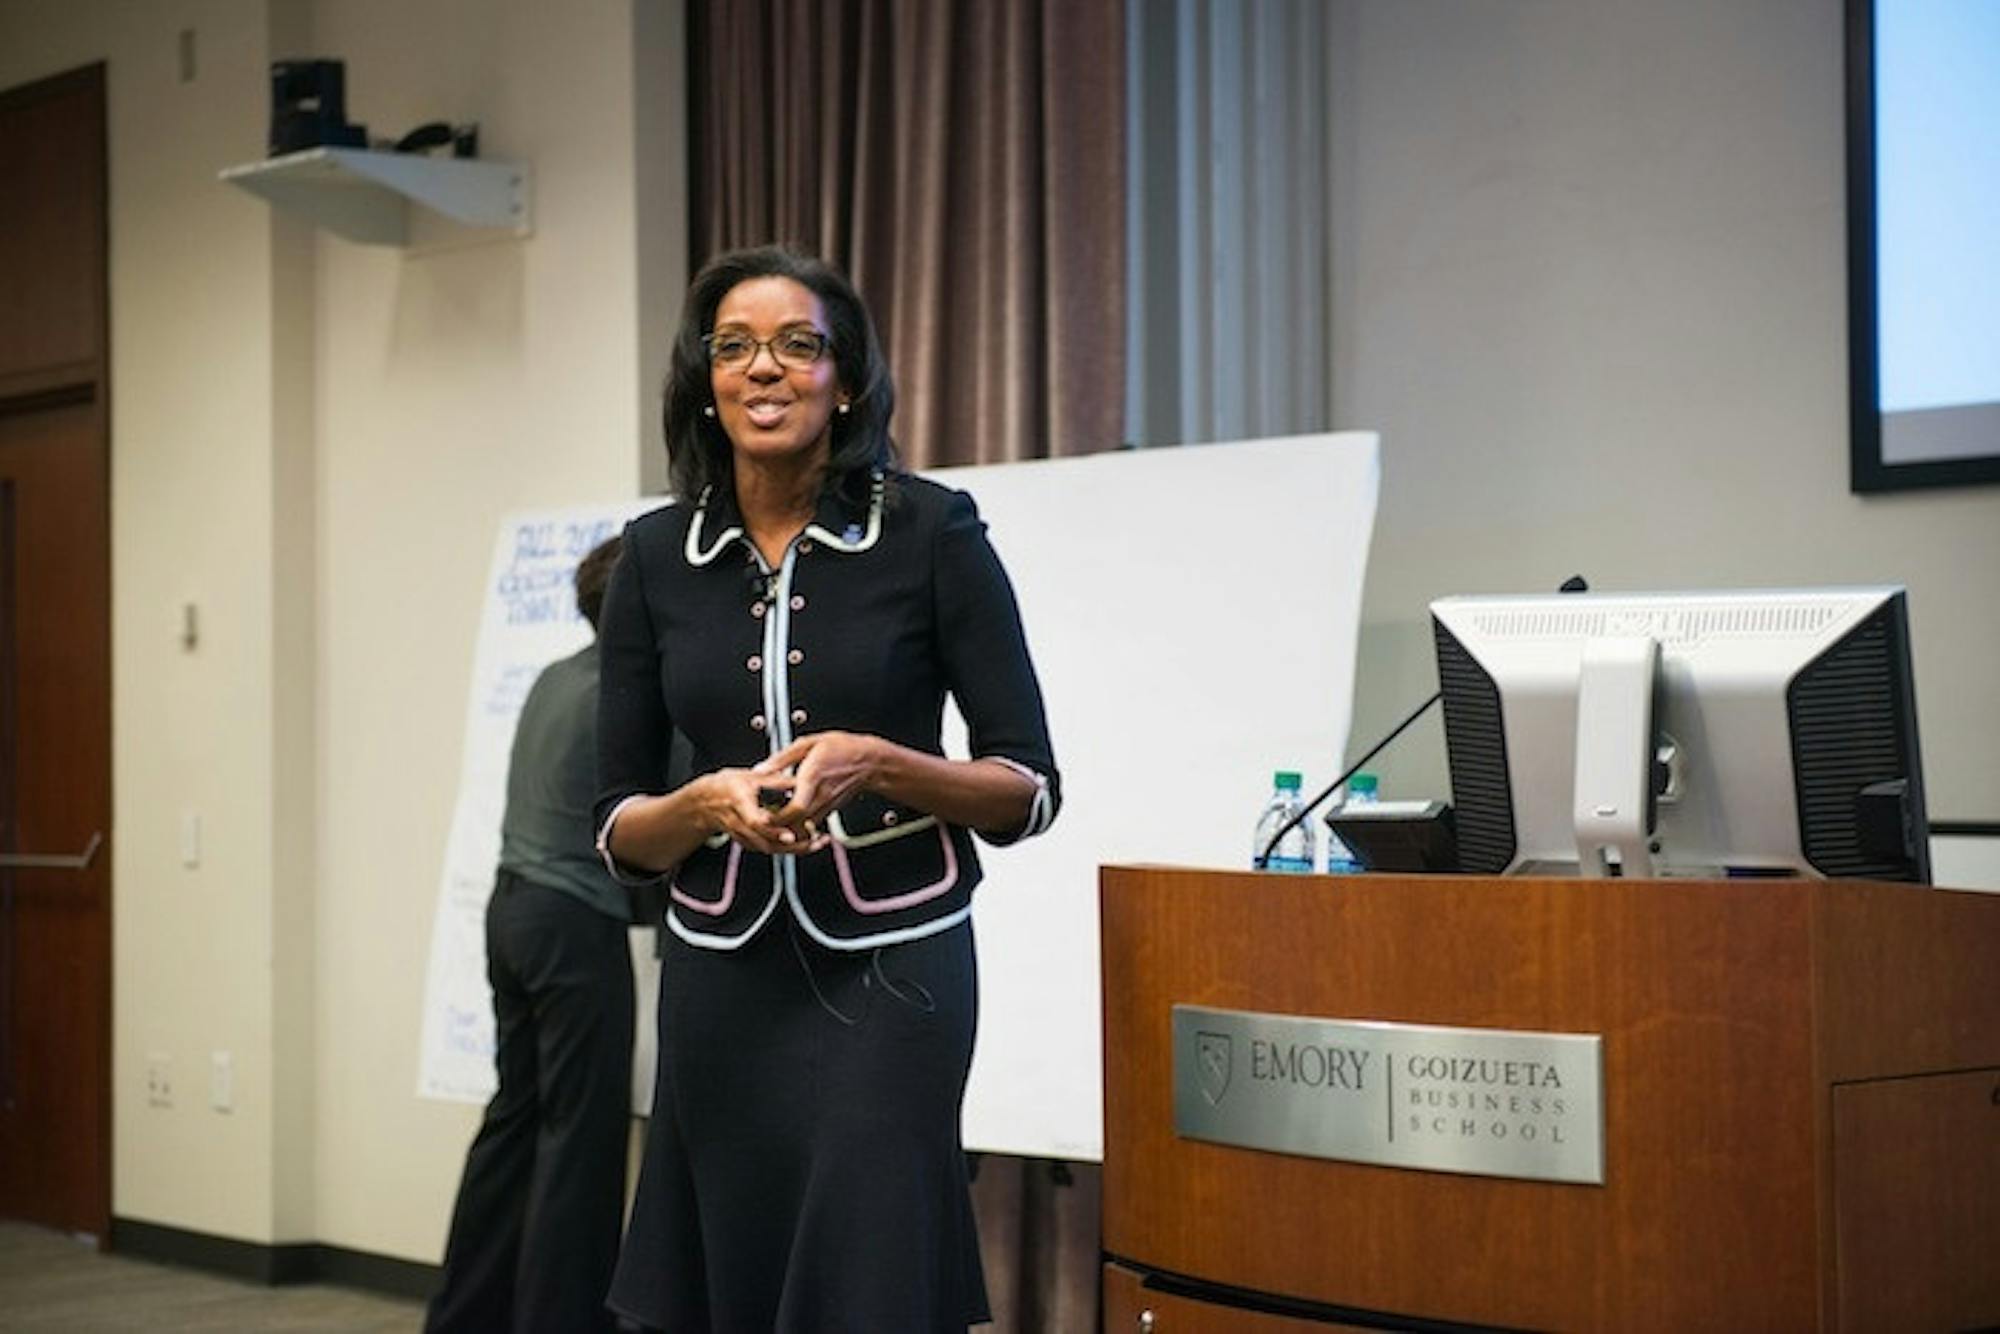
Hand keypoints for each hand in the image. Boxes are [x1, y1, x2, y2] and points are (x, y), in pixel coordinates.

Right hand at [693, 767, 815, 856]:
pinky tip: (802, 843)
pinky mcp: (746, 841)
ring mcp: (741, 835)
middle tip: (814, 841)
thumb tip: (800, 780)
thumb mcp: (751, 776)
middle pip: (765, 841)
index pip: (755, 821)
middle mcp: (739, 822)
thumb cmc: (727, 786)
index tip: (790, 834)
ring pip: (768, 848)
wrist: (704, 801)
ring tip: (815, 843)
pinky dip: (784, 848)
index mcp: (739, 802)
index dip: (773, 830)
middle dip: (791, 845)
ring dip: (792, 849)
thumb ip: (776, 780)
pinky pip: (766, 848)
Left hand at [753, 731, 884, 846]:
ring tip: (772, 817)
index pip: (796, 807)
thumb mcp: (809, 743)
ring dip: (786, 826)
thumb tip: (761, 768)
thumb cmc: (843, 749)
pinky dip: (798, 823)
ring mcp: (826, 805)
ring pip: (802, 826)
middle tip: (761, 818)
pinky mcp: (829, 810)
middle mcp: (821, 795)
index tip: (763, 815)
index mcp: (813, 777)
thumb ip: (782, 758)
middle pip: (795, 822)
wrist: (870, 762)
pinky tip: (789, 814)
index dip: (779, 817)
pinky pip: (810, 823)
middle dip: (777, 825)